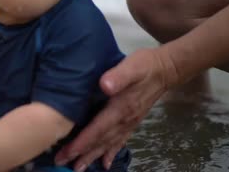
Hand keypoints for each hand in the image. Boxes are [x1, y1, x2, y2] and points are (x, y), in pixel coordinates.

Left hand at [55, 47, 175, 170]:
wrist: (166, 69)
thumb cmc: (145, 66)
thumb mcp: (131, 67)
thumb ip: (118, 76)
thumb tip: (105, 85)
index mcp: (120, 109)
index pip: (98, 129)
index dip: (82, 142)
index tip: (66, 152)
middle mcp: (124, 120)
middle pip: (100, 141)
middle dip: (81, 153)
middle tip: (63, 163)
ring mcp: (129, 122)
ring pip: (108, 143)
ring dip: (92, 156)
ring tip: (79, 167)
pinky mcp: (132, 121)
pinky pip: (119, 141)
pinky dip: (110, 152)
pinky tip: (105, 162)